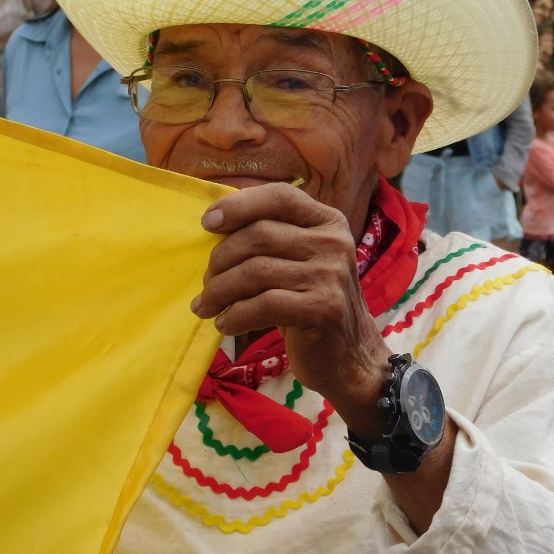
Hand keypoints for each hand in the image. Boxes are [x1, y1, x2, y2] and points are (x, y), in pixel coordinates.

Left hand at [191, 183, 389, 434]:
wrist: (349, 357)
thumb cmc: (308, 302)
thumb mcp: (297, 261)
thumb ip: (269, 236)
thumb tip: (212, 223)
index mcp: (327, 220)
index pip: (279, 196)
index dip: (239, 205)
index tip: (206, 223)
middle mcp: (333, 242)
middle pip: (259, 235)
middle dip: (221, 259)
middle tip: (205, 282)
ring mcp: (332, 274)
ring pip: (256, 271)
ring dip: (220, 291)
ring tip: (205, 306)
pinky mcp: (325, 308)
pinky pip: (264, 304)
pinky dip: (235, 315)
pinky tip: (225, 324)